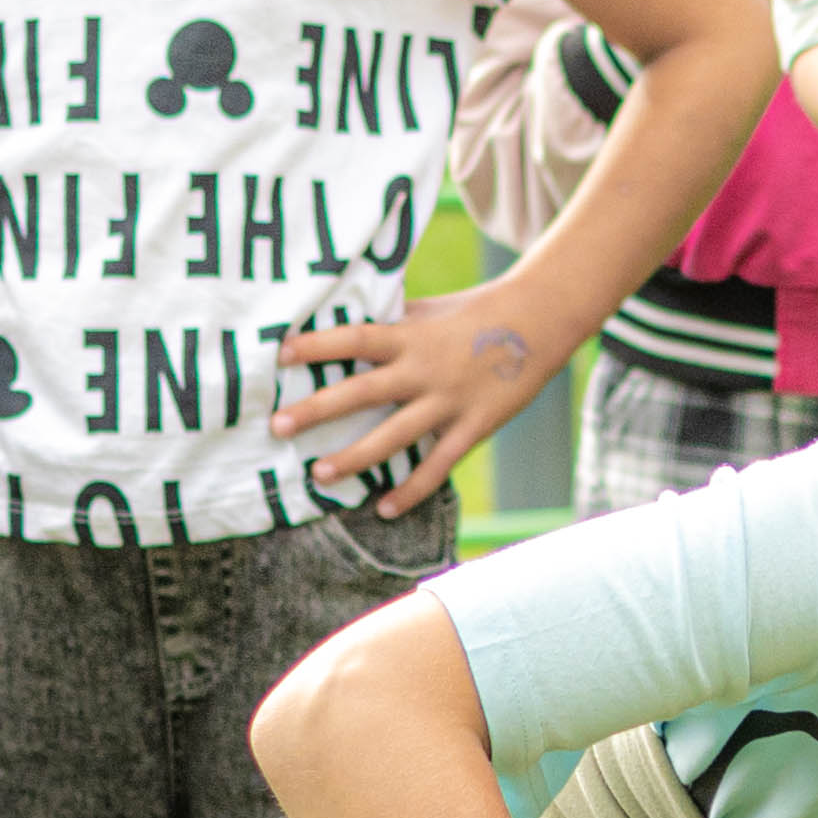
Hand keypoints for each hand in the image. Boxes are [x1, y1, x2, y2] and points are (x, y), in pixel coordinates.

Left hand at [272, 284, 565, 514]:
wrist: (540, 321)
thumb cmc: (476, 311)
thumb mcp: (430, 308)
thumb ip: (391, 321)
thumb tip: (345, 321)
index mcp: (410, 336)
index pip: (355, 338)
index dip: (318, 345)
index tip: (279, 354)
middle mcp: (424, 370)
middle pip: (363, 391)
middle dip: (318, 409)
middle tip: (277, 426)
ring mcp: (448, 401)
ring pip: (394, 436)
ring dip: (354, 458)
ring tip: (319, 474)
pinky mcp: (473, 426)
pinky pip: (438, 466)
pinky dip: (412, 490)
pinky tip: (384, 509)